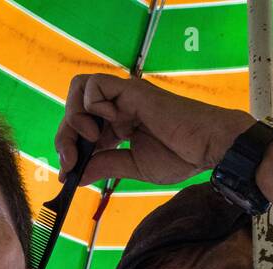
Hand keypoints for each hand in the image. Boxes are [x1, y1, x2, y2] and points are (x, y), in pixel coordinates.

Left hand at [55, 74, 254, 186]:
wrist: (207, 148)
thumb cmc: (180, 157)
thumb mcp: (132, 167)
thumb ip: (103, 167)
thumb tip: (74, 177)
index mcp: (117, 125)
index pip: (79, 127)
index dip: (68, 147)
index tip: (68, 173)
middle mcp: (117, 106)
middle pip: (73, 107)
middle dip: (65, 136)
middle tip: (71, 161)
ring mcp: (123, 96)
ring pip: (79, 89)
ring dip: (75, 117)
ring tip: (92, 139)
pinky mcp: (131, 90)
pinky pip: (95, 86)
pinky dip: (93, 106)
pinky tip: (112, 123)